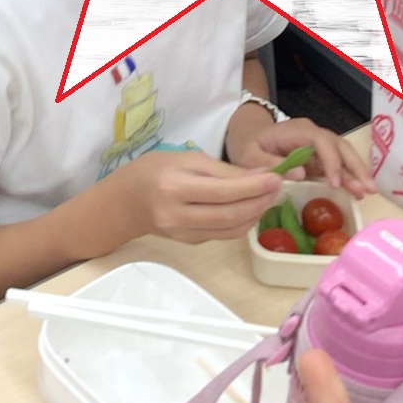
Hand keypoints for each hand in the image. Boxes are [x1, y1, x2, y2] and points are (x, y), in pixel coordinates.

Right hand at [100, 150, 281, 245]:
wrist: (124, 202)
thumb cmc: (152, 170)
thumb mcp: (185, 158)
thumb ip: (223, 170)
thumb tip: (261, 175)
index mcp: (175, 187)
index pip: (223, 191)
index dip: (254, 187)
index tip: (276, 178)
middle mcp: (178, 214)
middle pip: (230, 214)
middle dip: (260, 202)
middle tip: (278, 188)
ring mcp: (184, 233)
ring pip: (231, 229)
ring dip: (255, 214)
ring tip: (268, 197)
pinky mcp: (190, 243)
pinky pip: (223, 234)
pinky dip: (242, 222)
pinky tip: (249, 208)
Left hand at [228, 117, 375, 196]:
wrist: (246, 135)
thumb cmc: (246, 144)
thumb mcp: (248, 155)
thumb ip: (270, 163)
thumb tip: (301, 174)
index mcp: (295, 131)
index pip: (321, 140)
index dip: (331, 160)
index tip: (335, 183)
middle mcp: (311, 135)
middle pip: (339, 146)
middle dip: (354, 166)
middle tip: (367, 188)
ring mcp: (316, 147)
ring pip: (342, 156)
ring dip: (356, 173)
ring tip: (368, 193)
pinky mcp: (317, 158)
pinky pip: (336, 167)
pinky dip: (347, 179)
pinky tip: (357, 193)